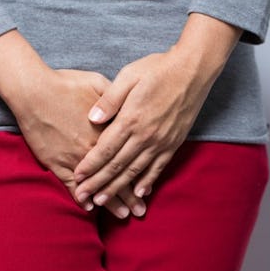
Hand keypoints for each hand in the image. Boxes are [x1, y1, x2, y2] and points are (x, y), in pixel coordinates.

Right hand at [12, 68, 146, 217]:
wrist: (34, 91)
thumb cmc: (66, 84)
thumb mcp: (98, 83)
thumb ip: (116, 98)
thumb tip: (130, 104)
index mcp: (107, 131)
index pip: (128, 159)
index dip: (140, 175)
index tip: (148, 190)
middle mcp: (93, 148)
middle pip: (116, 177)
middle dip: (129, 197)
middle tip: (140, 212)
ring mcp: (75, 158)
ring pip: (96, 185)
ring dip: (110, 202)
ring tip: (123, 215)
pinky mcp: (56, 162)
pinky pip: (70, 184)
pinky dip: (80, 197)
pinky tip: (90, 208)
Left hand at [73, 13, 240, 206]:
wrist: (193, 70)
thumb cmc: (157, 69)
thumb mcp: (128, 76)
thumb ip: (109, 100)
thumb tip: (90, 118)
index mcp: (131, 118)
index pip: (104, 149)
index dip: (89, 165)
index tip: (76, 177)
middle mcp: (145, 135)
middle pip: (117, 165)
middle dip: (98, 183)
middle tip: (84, 197)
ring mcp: (161, 141)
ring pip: (135, 171)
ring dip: (118, 188)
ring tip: (104, 201)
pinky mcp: (174, 143)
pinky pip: (158, 167)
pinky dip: (147, 181)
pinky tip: (139, 193)